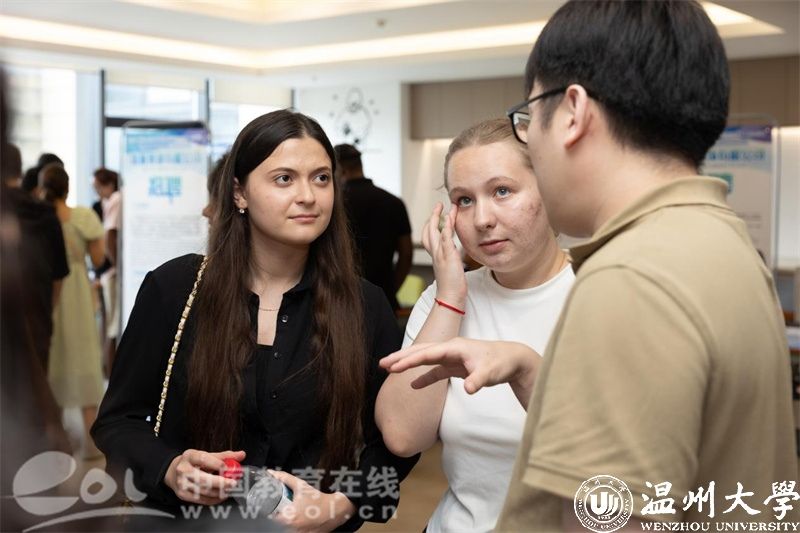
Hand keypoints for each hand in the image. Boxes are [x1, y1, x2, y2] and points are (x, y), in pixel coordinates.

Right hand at [164, 449, 244, 504]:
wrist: (173, 472)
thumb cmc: (192, 462)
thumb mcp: (206, 455)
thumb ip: (224, 456)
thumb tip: (241, 455)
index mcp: (189, 456)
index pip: (203, 459)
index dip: (217, 464)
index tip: (228, 468)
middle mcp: (183, 470)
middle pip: (203, 479)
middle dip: (220, 483)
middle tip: (233, 483)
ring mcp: (182, 484)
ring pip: (204, 491)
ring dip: (220, 492)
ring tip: (230, 489)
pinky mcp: (183, 495)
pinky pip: (201, 500)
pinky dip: (214, 499)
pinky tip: (222, 496)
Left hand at [269, 470, 355, 531]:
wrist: (335, 509)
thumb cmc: (318, 498)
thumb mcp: (301, 486)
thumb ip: (285, 478)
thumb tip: (272, 473)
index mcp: (290, 517)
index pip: (271, 520)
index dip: (269, 515)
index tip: (272, 510)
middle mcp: (294, 529)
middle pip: (277, 526)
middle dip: (277, 520)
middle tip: (281, 513)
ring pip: (286, 530)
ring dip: (285, 525)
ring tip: (292, 517)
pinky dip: (295, 529)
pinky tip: (300, 522)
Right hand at [380, 337, 540, 406]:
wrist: (513, 360)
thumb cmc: (501, 363)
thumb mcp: (491, 372)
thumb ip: (478, 380)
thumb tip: (469, 390)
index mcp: (454, 347)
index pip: (428, 353)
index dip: (410, 360)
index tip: (394, 367)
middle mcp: (450, 349)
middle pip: (420, 351)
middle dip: (401, 357)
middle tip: (381, 364)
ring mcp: (451, 357)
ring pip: (424, 359)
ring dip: (407, 363)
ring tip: (388, 368)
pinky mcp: (455, 366)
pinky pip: (434, 371)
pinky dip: (423, 377)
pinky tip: (413, 386)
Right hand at [423, 202, 465, 305]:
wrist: (450, 297)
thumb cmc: (452, 287)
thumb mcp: (450, 270)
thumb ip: (451, 261)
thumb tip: (455, 258)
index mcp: (436, 256)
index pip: (429, 237)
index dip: (431, 225)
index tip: (438, 217)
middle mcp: (435, 254)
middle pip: (428, 231)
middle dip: (432, 217)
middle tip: (438, 205)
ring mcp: (440, 254)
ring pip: (435, 231)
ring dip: (439, 217)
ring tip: (446, 207)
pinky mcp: (448, 255)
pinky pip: (445, 238)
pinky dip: (446, 227)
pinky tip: (450, 218)